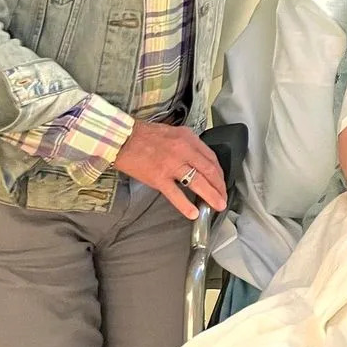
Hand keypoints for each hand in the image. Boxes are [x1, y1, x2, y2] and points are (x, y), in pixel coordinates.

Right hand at [113, 121, 227, 219]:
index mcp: (188, 138)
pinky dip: (185, 205)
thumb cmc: (146, 135)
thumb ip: (188, 145)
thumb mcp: (174, 133)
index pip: (211, 157)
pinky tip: (193, 213)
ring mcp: (171, 165)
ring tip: (217, 206)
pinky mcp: (158, 178)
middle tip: (223, 199)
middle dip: (219, 186)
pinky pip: (175, 194)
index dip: (219, 173)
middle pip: (208, 170)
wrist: (123, 139)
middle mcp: (183, 150)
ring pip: (197, 182)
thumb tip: (199, 162)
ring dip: (210, 195)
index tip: (221, 183)